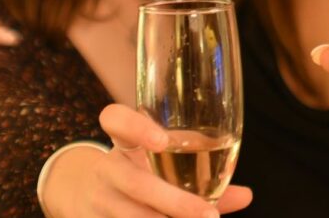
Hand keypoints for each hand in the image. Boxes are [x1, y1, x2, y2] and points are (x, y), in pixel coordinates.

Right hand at [48, 104, 251, 216]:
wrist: (82, 192)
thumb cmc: (138, 170)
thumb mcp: (161, 163)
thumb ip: (202, 173)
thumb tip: (246, 195)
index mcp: (124, 142)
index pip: (115, 119)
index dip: (135, 127)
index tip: (163, 141)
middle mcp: (107, 169)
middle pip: (135, 184)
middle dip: (175, 202)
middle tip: (210, 216)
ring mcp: (97, 200)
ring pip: (129, 217)